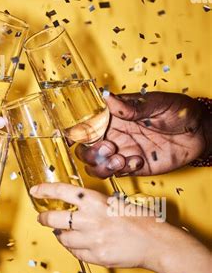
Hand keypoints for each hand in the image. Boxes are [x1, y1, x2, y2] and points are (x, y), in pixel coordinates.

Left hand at [30, 182, 159, 268]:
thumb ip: (93, 204)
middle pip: (53, 218)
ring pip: (62, 238)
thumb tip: (75, 205)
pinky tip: (78, 244)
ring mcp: (91, 239)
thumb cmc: (140, 220)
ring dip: (60, 234)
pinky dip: (73, 248)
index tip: (35, 190)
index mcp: (94, 200)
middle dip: (44, 218)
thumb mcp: (114, 202)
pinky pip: (75, 252)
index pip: (61, 191)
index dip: (44, 190)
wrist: (155, 242)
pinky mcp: (95, 256)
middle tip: (42, 217)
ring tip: (63, 232)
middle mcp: (89, 218)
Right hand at [75, 92, 209, 176]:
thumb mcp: (157, 103)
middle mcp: (114, 134)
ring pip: (96, 166)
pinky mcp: (135, 167)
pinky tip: (138, 161)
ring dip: (102, 166)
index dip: (75, 131)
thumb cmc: (179, 110)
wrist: (201, 132)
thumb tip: (108, 98)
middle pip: (85, 149)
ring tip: (121, 159)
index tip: (73, 136)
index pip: (86, 123)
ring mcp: (123, 151)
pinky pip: (118, 174)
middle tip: (109, 148)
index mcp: (114, 115)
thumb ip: (132, 105)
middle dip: (90, 152)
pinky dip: (123, 170)